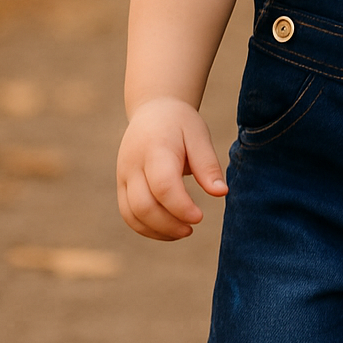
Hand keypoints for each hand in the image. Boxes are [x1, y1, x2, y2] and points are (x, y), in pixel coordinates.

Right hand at [117, 98, 227, 240]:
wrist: (154, 110)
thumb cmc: (181, 124)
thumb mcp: (199, 136)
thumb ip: (208, 166)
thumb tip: (221, 193)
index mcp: (155, 148)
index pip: (162, 186)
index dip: (180, 207)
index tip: (200, 217)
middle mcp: (133, 164)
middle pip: (144, 205)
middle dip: (169, 224)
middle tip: (192, 227)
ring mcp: (123, 175)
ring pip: (132, 214)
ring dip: (158, 230)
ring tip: (184, 231)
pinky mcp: (121, 185)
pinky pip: (128, 214)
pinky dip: (146, 228)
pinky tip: (169, 230)